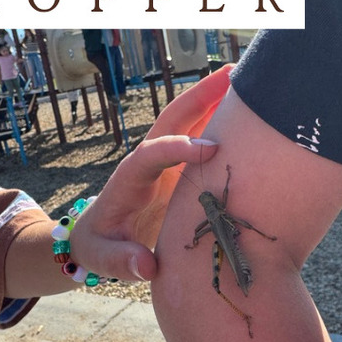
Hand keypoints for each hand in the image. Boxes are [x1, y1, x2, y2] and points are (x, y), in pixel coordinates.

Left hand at [68, 65, 231, 281]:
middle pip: (172, 121)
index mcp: (129, 179)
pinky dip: (218, 117)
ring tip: (245, 78)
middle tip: (233, 75)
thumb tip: (146, 266)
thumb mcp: (102, 257)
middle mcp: (147, 161)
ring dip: (213, 98)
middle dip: (200, 97)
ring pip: (187, 121)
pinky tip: (244, 109)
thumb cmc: (99, 245)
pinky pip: (198, 135)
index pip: (150, 154)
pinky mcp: (176, 166)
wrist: (96, 235)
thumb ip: (121, 262)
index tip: (210, 148)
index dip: (178, 148)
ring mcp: (163, 160)